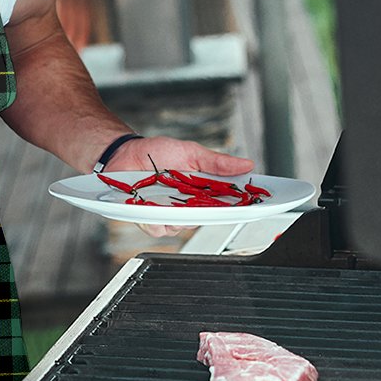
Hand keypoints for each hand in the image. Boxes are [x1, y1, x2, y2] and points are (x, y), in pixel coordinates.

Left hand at [105, 136, 254, 238]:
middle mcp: (188, 206)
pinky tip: (151, 204)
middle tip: (203, 198)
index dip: (242, 206)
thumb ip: (217, 162)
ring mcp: (169, 214)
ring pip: (182, 227)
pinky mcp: (149, 219)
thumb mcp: (191, 152)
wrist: (125, 153)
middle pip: (207, 219)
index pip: (227, 204)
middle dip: (208, 211)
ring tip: (169, 195)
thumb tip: (246, 164)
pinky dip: (155, 218)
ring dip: (178, 213)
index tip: (255, 204)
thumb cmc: (157, 153)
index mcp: (202, 191)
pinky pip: (158, 228)